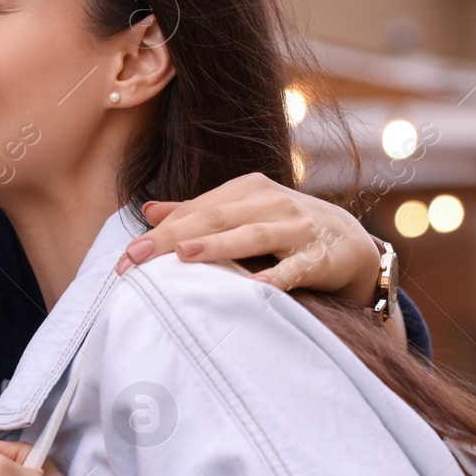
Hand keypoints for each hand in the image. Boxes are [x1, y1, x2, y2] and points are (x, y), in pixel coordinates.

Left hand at [117, 172, 381, 305]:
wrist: (351, 242)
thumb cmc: (284, 228)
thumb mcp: (242, 213)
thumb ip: (197, 212)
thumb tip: (148, 211)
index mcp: (246, 190)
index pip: (196, 210)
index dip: (159, 232)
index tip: (125, 257)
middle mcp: (270, 203)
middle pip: (215, 219)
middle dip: (172, 238)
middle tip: (135, 256)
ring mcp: (297, 227)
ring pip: (253, 235)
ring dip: (218, 245)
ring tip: (185, 255)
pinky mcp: (320, 256)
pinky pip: (295, 267)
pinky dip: (277, 275)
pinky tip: (256, 286)